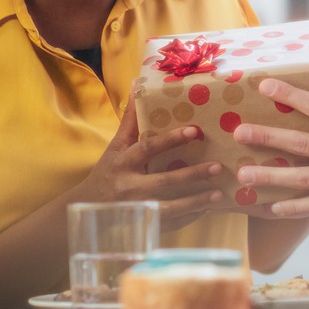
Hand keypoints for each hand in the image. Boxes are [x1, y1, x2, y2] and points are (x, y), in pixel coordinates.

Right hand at [74, 106, 224, 229]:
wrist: (89, 208)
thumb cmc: (107, 172)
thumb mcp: (116, 146)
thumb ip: (131, 120)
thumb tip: (137, 83)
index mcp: (124, 163)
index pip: (149, 149)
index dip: (171, 140)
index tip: (195, 131)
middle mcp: (130, 187)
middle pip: (165, 181)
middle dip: (192, 175)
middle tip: (217, 167)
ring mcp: (138, 209)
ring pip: (170, 208)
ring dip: (196, 202)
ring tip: (218, 195)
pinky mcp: (144, 225)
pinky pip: (171, 223)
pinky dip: (190, 217)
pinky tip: (208, 210)